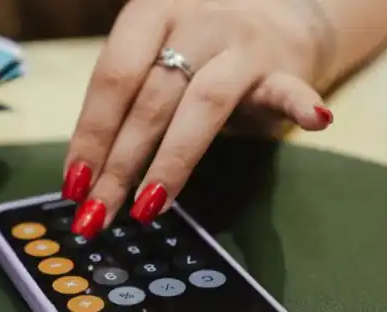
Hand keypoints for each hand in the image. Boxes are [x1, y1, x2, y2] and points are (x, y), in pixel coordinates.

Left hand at [63, 0, 334, 237]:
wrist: (270, 12)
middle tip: (97, 215)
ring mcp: (240, 43)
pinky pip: (288, 89)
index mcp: (148, 15)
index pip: (112, 80)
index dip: (90, 136)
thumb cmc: (193, 50)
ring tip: (148, 207)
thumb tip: (83, 177)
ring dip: (172, 161)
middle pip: (150, 101)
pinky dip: (299, 105)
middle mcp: (193, 22)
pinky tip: (313, 122)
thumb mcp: (151, 60)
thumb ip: (124, 105)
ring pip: (203, 105)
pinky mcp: (282, 67)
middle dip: (119, 166)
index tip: (74, 186)